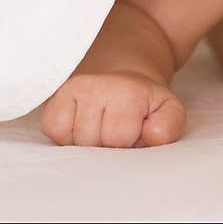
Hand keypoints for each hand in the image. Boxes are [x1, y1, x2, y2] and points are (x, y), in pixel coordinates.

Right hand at [39, 70, 185, 146]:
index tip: (135, 131)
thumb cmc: (145, 102)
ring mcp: (73, 90)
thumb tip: (150, 136)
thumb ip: (168, 126)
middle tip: (119, 130)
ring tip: (103, 127)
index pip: (118, 137)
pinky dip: (67, 136)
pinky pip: (53, 132)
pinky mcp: (54, 97)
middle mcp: (97, 86)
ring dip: (88, 143)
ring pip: (73, 141)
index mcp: (128, 91)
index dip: (128, 142)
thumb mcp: (168, 110)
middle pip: (93, 143)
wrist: (124, 77)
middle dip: (108, 145)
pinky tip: (84, 125)